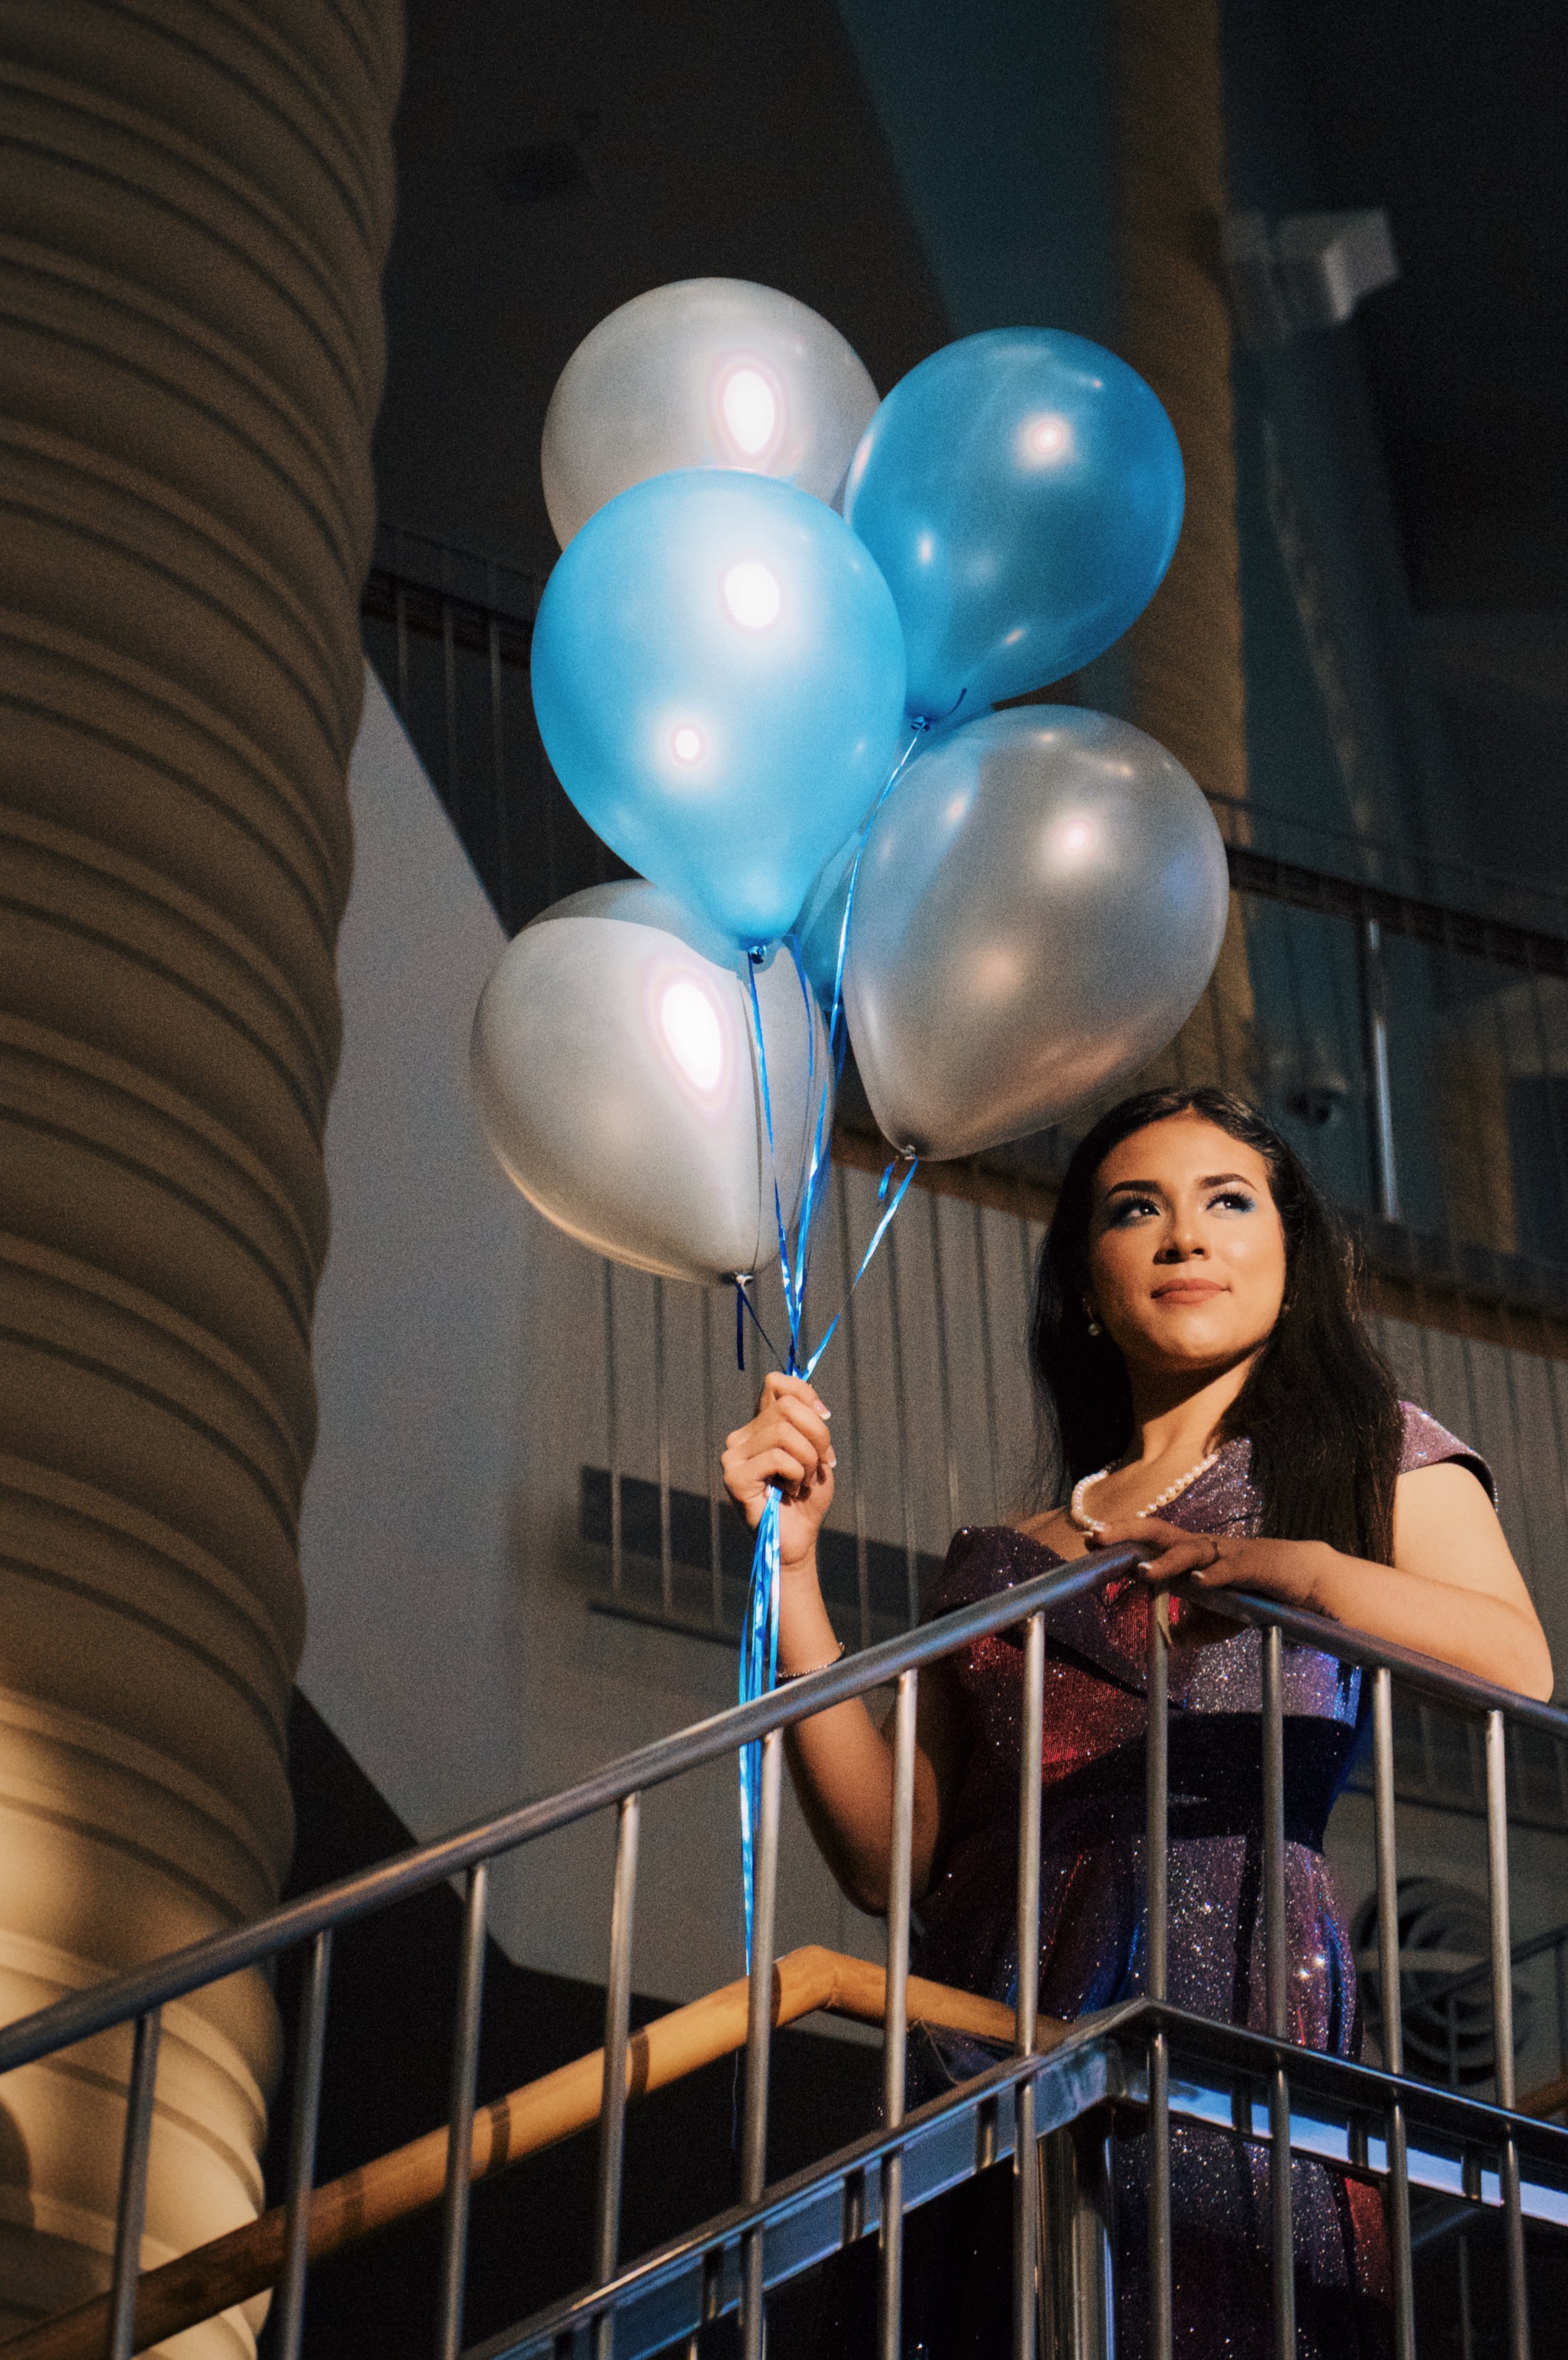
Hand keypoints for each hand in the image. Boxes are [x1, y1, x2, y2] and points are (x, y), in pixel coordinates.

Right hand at [722, 1372, 835, 1572]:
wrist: (798, 1540)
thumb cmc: (806, 1497)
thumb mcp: (816, 1451)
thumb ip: (810, 1422)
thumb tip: (815, 1406)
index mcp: (758, 1426)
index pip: (776, 1383)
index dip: (806, 1394)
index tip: (825, 1417)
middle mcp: (740, 1437)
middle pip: (787, 1408)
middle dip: (818, 1435)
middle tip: (820, 1463)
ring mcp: (733, 1456)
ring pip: (785, 1432)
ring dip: (808, 1459)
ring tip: (803, 1481)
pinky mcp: (734, 1477)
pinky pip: (777, 1458)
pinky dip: (797, 1474)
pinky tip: (791, 1491)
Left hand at [1085, 1517, 1326, 1644]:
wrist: (1299, 1578)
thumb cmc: (1250, 1594)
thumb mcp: (1214, 1619)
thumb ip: (1188, 1628)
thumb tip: (1165, 1641)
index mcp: (1188, 1555)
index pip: (1147, 1542)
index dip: (1119, 1539)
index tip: (1088, 1540)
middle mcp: (1202, 1548)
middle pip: (1159, 1532)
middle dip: (1127, 1532)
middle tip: (1096, 1536)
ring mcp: (1226, 1554)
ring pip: (1192, 1549)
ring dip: (1167, 1560)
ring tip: (1144, 1572)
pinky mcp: (1252, 1566)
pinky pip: (1230, 1569)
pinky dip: (1214, 1574)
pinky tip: (1198, 1581)